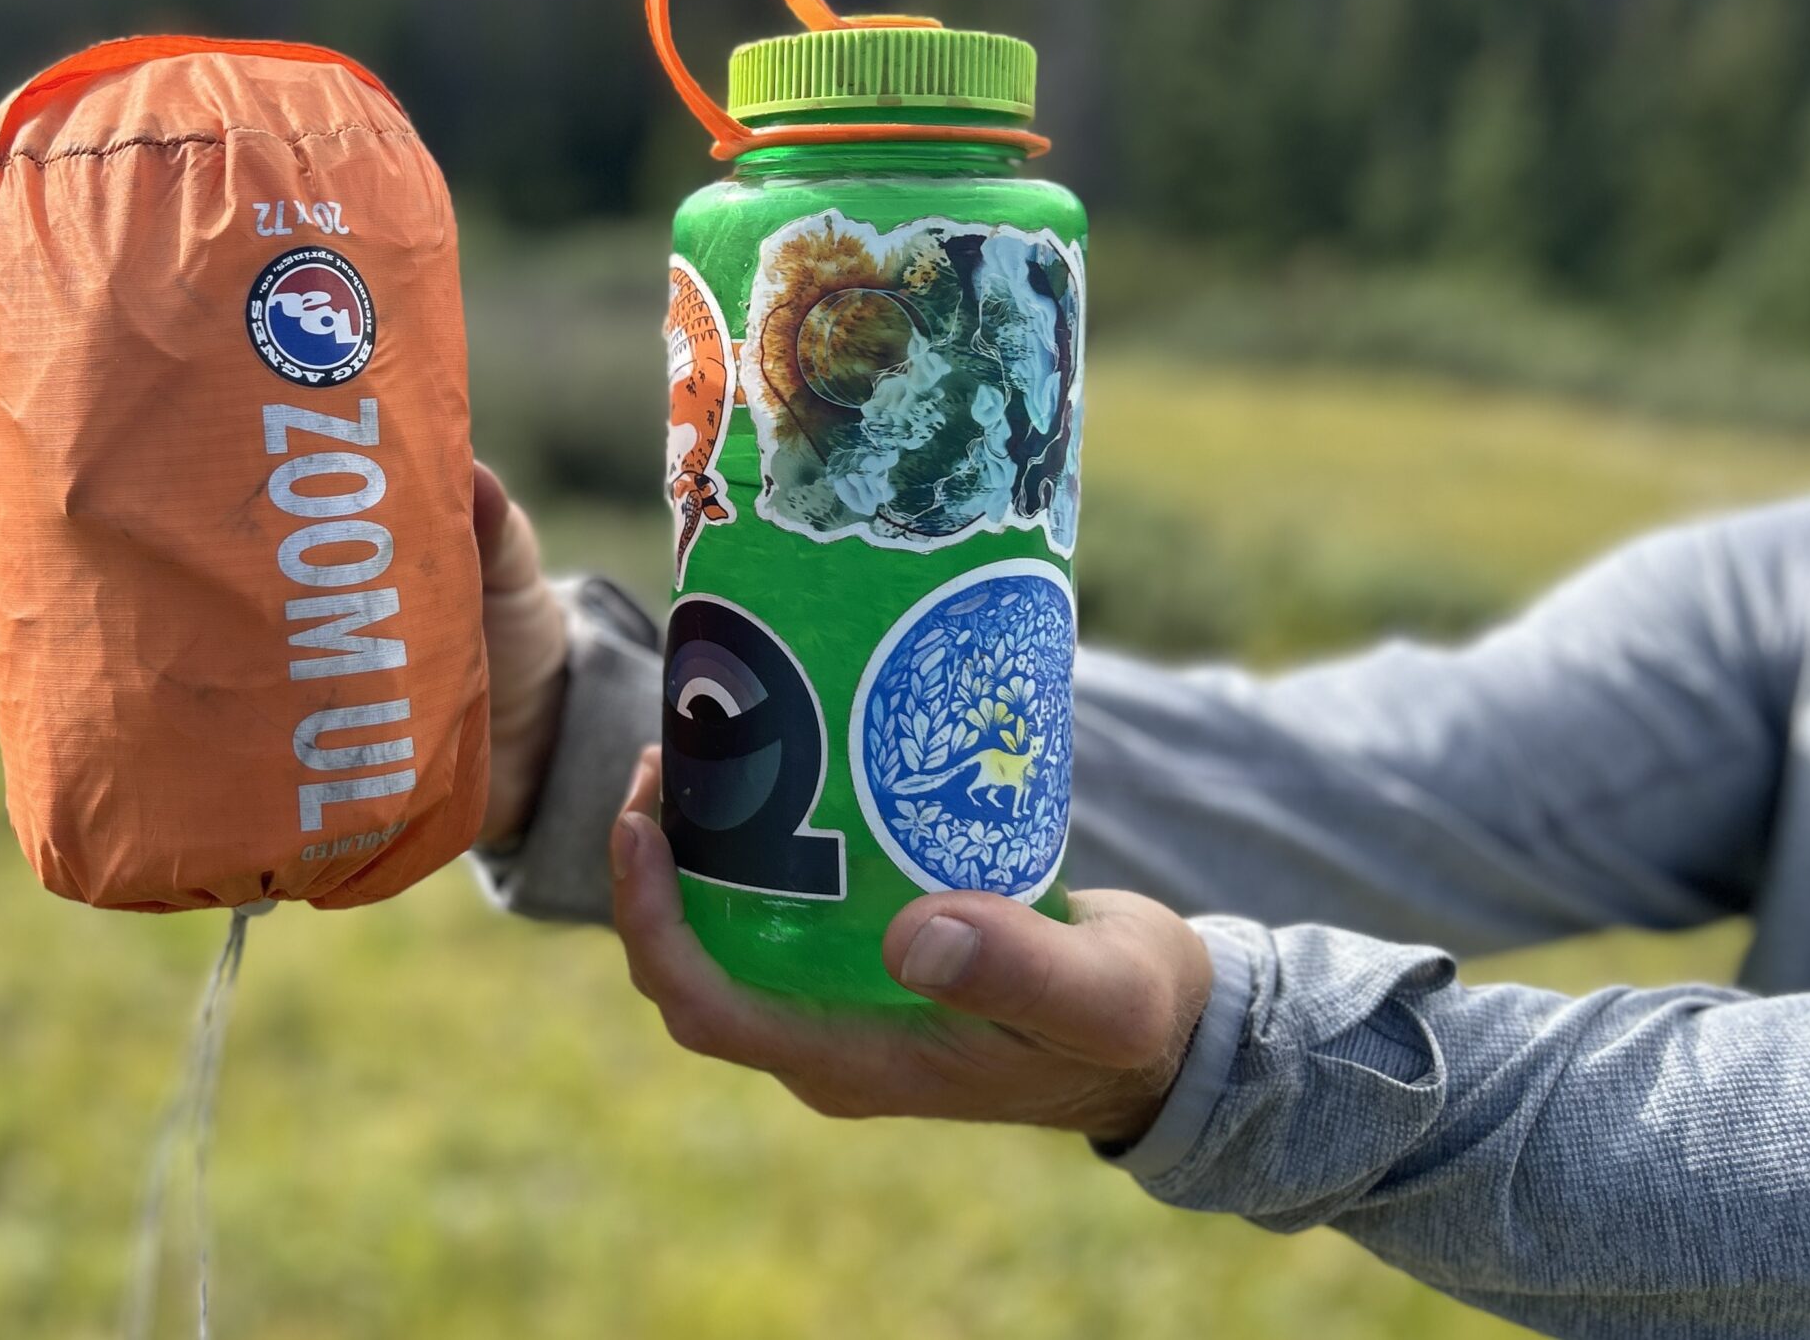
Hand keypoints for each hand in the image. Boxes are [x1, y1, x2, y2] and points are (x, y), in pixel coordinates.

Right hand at [0, 458, 568, 850]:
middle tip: (1, 613)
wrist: (552, 740)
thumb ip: (490, 530)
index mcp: (294, 569)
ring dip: (72, 690)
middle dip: (58, 607)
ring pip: (141, 699)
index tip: (55, 492)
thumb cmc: (517, 630)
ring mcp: (264, 712)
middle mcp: (259, 637)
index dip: (115, 519)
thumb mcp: (502, 568)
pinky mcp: (284, 787)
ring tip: (6, 662)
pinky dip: (142, 793)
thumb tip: (470, 482)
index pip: (188, 532)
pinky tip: (92, 796)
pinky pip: (200, 793)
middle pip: (134, 615)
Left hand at [610, 748, 1213, 1145]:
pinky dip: (751, 842)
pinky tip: (771, 764)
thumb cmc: (1135, 1018)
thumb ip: (1020, 973)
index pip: (706, 1008)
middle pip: (692, 963)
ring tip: (700, 745)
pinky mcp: (865, 962)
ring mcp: (839, 1003)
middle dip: (655, 870)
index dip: (652, 925)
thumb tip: (912, 938)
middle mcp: (826, 1039)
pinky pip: (775, 909)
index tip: (640, 827)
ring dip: (694, 849)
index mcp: (854, 1064)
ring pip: (725, 932)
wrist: (1169, 1033)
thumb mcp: (1097, 995)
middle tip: (666, 757)